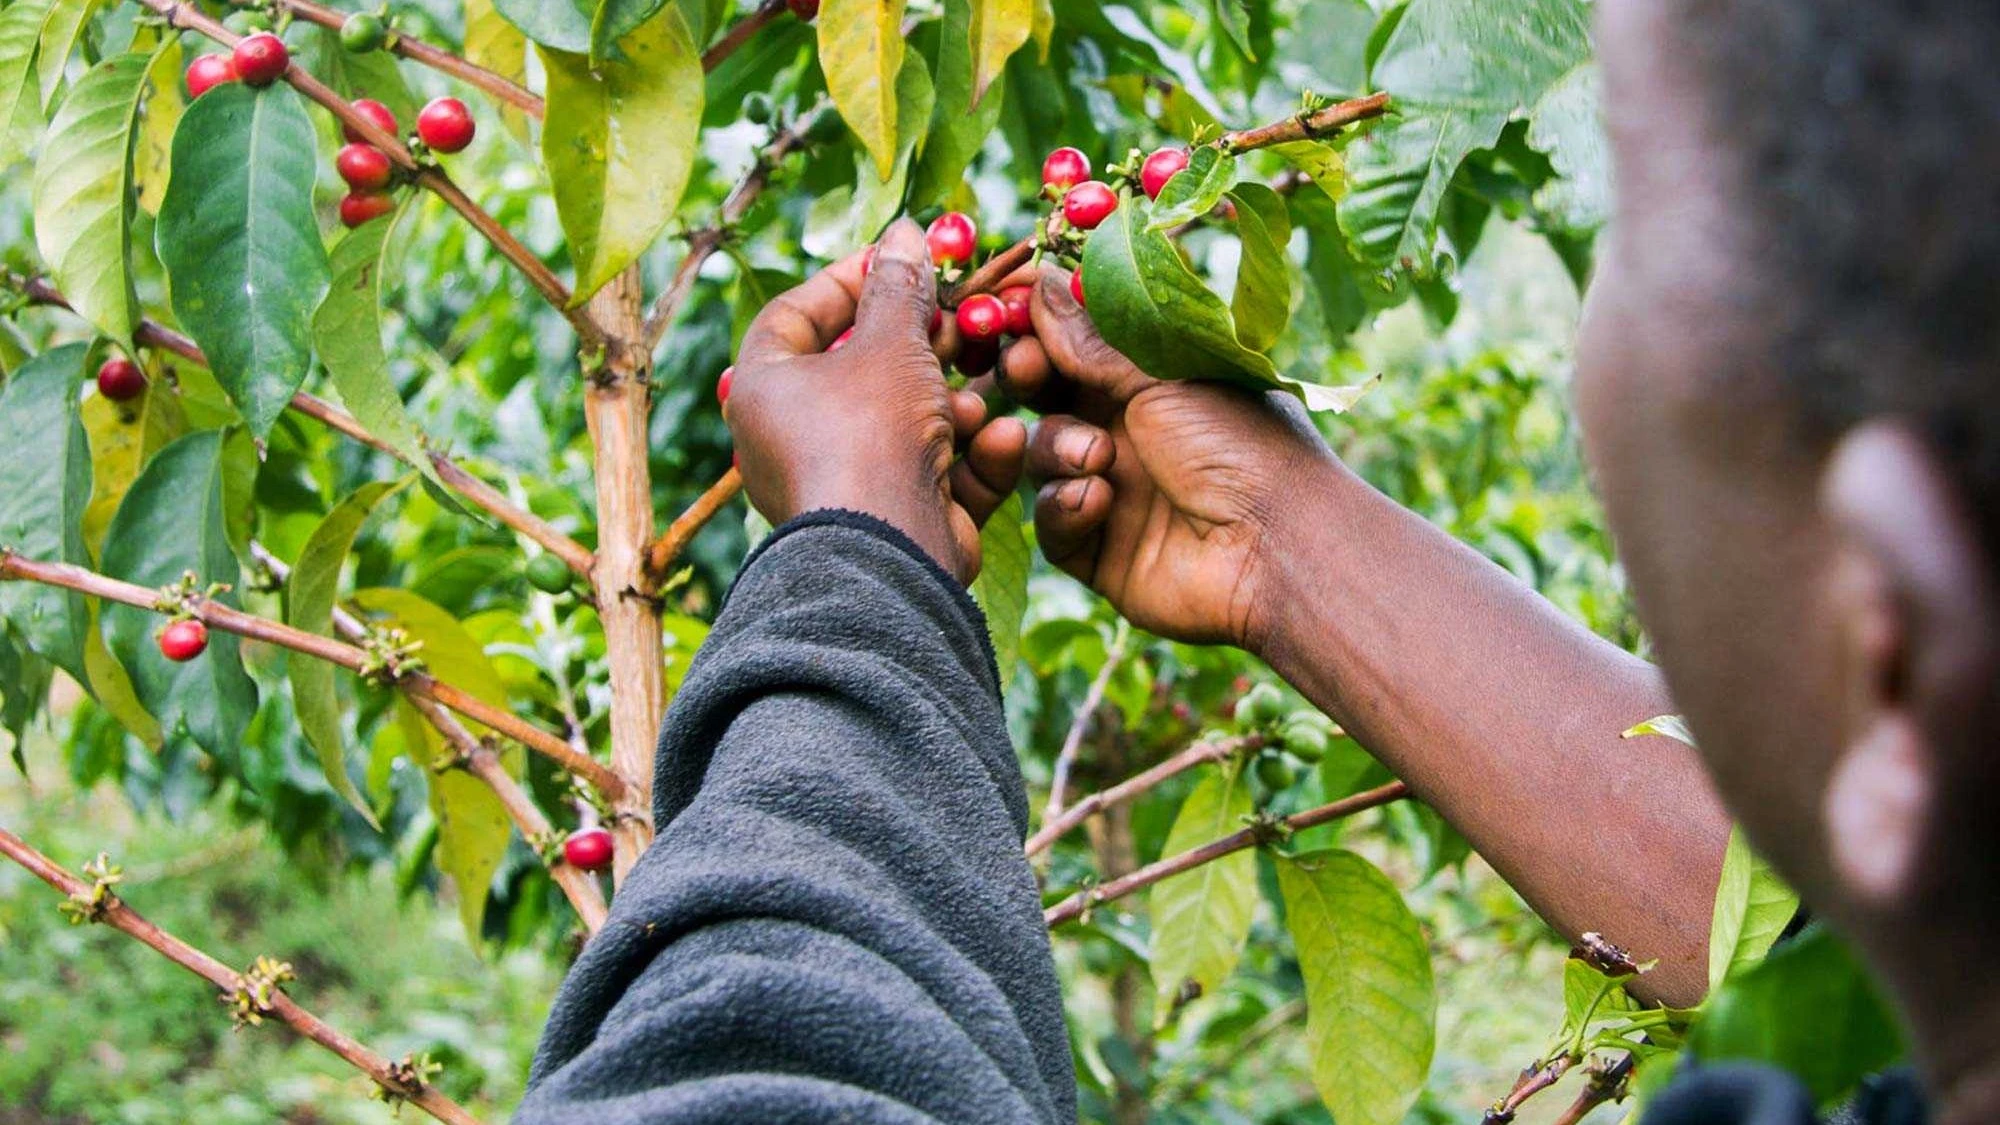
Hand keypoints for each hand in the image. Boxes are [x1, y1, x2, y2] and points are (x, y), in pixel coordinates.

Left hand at [727, 219, 1025, 581]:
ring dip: (954, 405)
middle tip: (960, 319)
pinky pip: (935, 473)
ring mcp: (845, 483)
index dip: (847, 279)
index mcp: (765, 389)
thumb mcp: (891, 343)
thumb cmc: (870, 432)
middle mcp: (792, 438)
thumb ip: (901, 287)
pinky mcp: (893, 520)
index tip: (897, 259)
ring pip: (908, 424)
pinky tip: (999, 440)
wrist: (887, 551)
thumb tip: (905, 232)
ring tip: (980, 392)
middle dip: (921, 345)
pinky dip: (970, 456)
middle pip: (862, 370)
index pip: (794, 315)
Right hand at [999, 268, 1338, 648]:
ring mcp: (1115, 491)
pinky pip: (1053, 522)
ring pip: (1042, 458)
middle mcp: (1132, 432)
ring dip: (1058, 449)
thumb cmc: (1240, 445)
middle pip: (1049, 397)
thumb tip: (1042, 282)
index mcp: (1156, 381)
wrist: (1275, 550)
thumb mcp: (1163, 377)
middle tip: (1024, 368)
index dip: (1041, 326)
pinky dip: (1066, 508)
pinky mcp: (1100, 551)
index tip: (1007, 305)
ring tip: (1097, 458)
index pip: (1080, 344)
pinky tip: (1098, 501)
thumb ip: (1092, 340)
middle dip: (1029, 380)